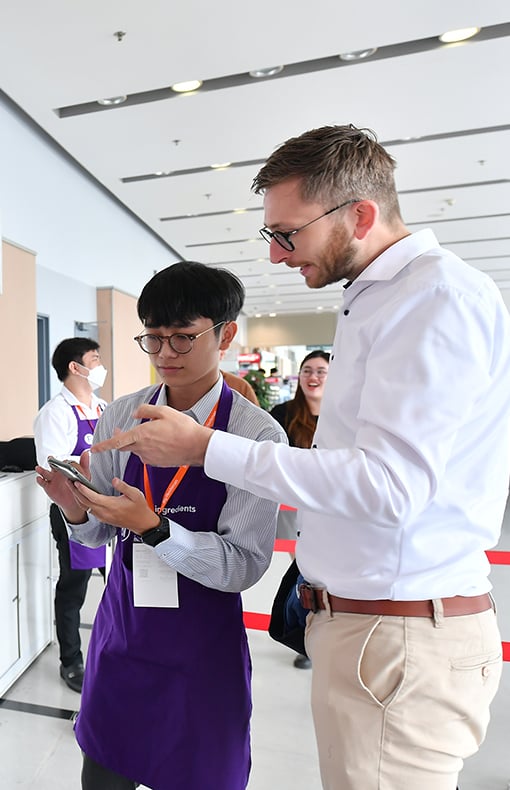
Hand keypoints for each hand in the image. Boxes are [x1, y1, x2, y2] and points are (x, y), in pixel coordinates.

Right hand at [35, 462, 87, 523]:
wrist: (75, 502)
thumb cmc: (79, 487)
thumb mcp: (84, 475)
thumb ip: (84, 464)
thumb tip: (86, 453)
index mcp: (67, 468)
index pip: (65, 462)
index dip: (65, 463)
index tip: (65, 463)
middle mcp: (58, 472)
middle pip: (53, 465)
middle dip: (51, 462)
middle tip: (51, 461)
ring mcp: (53, 479)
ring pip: (45, 473)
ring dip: (41, 470)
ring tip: (39, 468)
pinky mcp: (48, 486)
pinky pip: (42, 482)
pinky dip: (40, 480)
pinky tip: (39, 478)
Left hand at [73, 477, 159, 533]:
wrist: (142, 523)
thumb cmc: (139, 510)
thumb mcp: (135, 494)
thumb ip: (123, 486)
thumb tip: (114, 480)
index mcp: (111, 506)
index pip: (93, 497)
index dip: (83, 489)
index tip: (77, 482)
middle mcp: (105, 512)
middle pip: (85, 502)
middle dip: (75, 492)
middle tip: (69, 481)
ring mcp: (103, 516)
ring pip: (85, 507)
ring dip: (77, 497)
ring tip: (73, 487)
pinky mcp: (103, 518)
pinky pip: (89, 510)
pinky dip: (83, 502)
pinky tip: (82, 496)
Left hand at [91, 404, 212, 467]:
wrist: (197, 446)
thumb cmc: (182, 428)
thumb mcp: (164, 411)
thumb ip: (145, 410)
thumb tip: (135, 413)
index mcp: (141, 435)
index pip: (117, 442)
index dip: (103, 445)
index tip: (93, 448)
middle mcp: (142, 448)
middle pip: (124, 446)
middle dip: (120, 439)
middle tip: (121, 431)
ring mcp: (149, 457)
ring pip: (136, 449)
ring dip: (138, 442)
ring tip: (153, 434)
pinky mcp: (156, 463)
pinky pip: (146, 455)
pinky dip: (148, 449)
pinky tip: (160, 443)